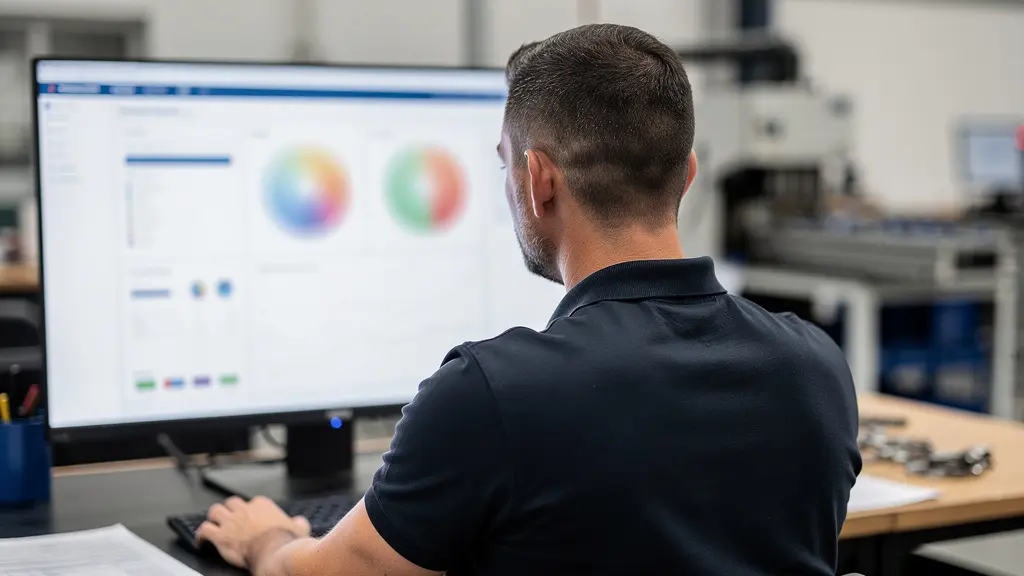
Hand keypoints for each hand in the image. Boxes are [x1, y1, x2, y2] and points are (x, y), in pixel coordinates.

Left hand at [196, 496, 311, 567]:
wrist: (275, 552)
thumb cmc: (287, 542)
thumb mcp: (299, 528)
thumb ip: (298, 522)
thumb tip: (300, 521)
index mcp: (262, 505)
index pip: (252, 502)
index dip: (250, 511)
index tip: (251, 519)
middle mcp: (244, 510)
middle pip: (231, 503)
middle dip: (229, 510)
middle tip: (229, 518)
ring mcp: (231, 522)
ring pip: (214, 511)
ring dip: (213, 518)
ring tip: (213, 524)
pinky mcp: (221, 536)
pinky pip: (204, 530)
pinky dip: (201, 536)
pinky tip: (201, 541)